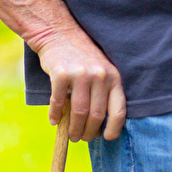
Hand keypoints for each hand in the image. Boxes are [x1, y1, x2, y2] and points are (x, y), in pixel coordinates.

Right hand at [31, 27, 126, 141]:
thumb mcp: (101, 70)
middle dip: (89, 133)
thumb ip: (103, 92)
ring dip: (74, 129)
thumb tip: (100, 126)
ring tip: (71, 135)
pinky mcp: (61, 74)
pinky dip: (55, 115)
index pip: (118, 110)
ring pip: (79, 113)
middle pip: (96, 115)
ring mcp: (81, 75)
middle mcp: (100, 76)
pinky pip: (59, 102)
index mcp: (113, 77)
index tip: (107, 138)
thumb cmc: (81, 56)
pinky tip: (53, 121)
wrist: (59, 33)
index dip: (114, 129)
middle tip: (82, 139)